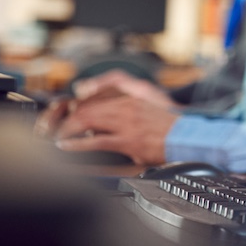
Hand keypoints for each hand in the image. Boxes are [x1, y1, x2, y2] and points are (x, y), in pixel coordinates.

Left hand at [36, 70, 175, 138]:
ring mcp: (127, 124)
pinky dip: (76, 144)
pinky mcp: (129, 141)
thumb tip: (105, 109)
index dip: (76, 108)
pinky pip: (96, 141)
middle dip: (66, 119)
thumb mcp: (150, 105)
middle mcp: (126, 108)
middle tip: (55, 130)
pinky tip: (66, 146)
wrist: (190, 136)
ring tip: (57, 138)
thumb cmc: (171, 125)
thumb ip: (128, 103)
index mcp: (130, 99)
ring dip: (67, 130)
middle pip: (86, 108)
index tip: (68, 117)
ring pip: (87, 120)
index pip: (95, 99)